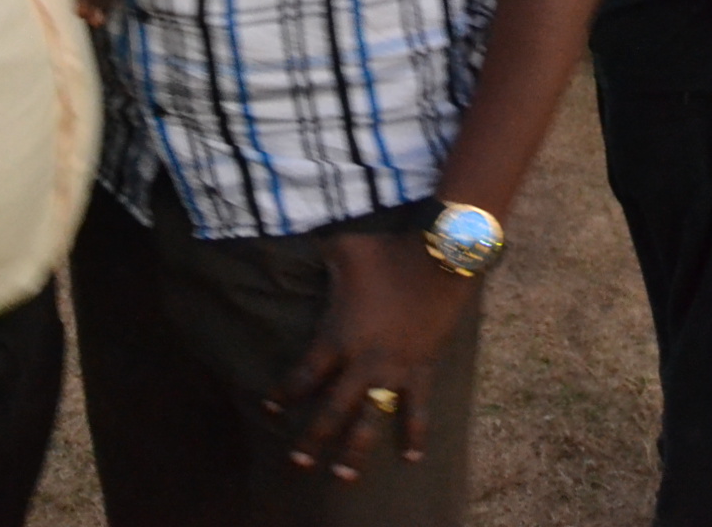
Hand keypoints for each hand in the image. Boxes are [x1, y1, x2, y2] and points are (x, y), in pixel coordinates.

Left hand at [265, 231, 476, 481]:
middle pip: (331, 411)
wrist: (441, 258)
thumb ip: (316, 251)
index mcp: (337, 336)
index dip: (284, 395)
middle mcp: (362, 362)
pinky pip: (417, 409)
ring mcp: (394, 370)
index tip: (270, 410)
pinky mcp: (422, 370)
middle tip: (297, 463)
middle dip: (312, 439)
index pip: (302, 376)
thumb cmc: (388, 251)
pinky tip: (411, 457)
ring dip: (355, 451)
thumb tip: (295, 236)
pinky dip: (415, 433)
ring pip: (370, 421)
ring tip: (342, 476)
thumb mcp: (343, 247)